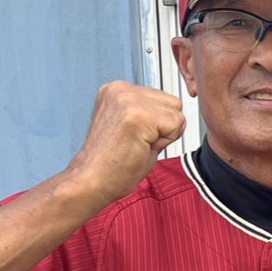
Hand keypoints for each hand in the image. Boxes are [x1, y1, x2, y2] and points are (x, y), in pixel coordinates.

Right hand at [65, 81, 186, 205]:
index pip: (163, 98)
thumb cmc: (112, 163)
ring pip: (176, 113)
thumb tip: (178, 115)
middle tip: (138, 143)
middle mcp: (120, 89)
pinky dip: (165, 142)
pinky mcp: (137, 114)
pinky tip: (141, 147)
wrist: (93, 181)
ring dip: (164, 134)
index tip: (135, 136)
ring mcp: (128, 99)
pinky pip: (176, 125)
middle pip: (173, 103)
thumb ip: (152, 113)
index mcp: (116, 90)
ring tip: (138, 144)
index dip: (158, 124)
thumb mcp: (133, 127)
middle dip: (164, 127)